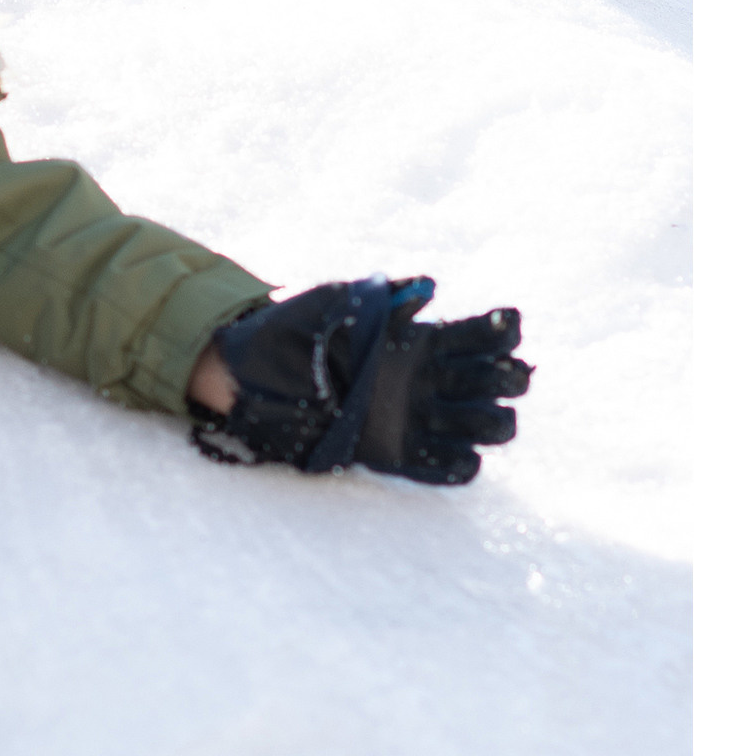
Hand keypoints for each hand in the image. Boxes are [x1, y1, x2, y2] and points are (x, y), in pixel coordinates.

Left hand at [190, 280, 529, 486]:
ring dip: (491, 421)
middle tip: (487, 377)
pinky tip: (446, 449)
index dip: (501, 332)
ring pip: (487, 425)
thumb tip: (430, 287)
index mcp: (418, 340)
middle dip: (506, 378)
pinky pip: (450, 468)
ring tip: (468, 415)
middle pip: (500, 382)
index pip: (484, 335)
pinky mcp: (397, 455)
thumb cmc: (287, 332)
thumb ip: (380, 293)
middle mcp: (427, 379)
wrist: (248, 380)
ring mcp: (416, 418)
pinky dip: (460, 464)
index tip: (499, 327)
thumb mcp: (330, 300)